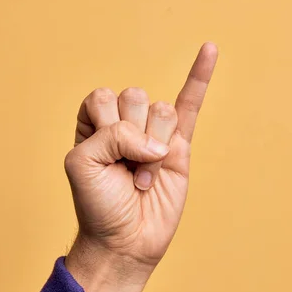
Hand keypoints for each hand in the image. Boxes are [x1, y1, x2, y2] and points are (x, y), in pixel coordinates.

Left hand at [64, 43, 217, 291]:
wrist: (124, 241)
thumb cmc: (98, 206)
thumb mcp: (82, 165)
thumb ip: (112, 135)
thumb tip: (158, 141)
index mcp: (95, 123)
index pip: (103, 97)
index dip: (104, 126)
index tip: (100, 158)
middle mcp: (126, 123)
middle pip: (134, 97)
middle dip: (129, 137)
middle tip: (124, 170)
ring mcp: (154, 133)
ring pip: (161, 111)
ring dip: (150, 150)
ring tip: (143, 177)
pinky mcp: (180, 147)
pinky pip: (191, 105)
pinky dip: (200, 76)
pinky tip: (209, 50)